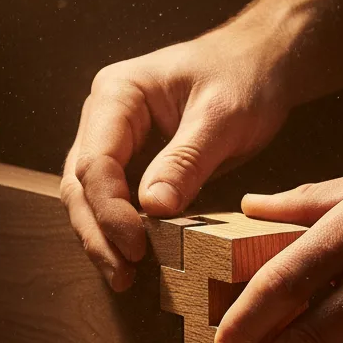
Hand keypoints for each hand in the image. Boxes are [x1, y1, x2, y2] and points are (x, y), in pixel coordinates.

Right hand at [61, 23, 290, 289]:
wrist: (261, 64)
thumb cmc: (243, 77)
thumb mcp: (222, 117)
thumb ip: (187, 160)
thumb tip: (153, 209)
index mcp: (118, 94)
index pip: (96, 160)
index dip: (111, 209)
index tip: (137, 246)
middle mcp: (104, 118)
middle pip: (81, 184)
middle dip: (98, 233)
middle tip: (123, 273)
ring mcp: (115, 142)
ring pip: (89, 198)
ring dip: (102, 239)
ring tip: (124, 277)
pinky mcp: (132, 164)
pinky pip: (114, 202)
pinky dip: (119, 233)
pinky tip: (132, 261)